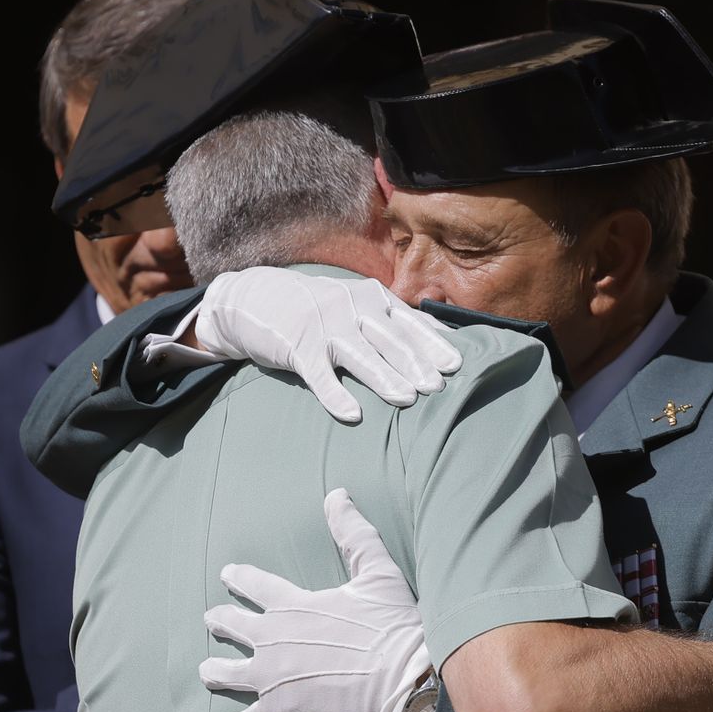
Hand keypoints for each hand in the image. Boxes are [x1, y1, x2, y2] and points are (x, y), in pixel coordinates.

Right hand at [193, 267, 462, 422]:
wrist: (255, 297)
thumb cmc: (318, 308)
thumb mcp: (356, 303)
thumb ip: (392, 319)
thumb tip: (441, 339)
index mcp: (371, 298)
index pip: (410, 322)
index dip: (433, 344)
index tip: (457, 365)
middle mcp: (350, 307)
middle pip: (389, 339)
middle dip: (415, 363)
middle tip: (437, 386)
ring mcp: (322, 326)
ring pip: (359, 355)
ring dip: (384, 377)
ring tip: (407, 399)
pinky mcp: (296, 346)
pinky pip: (319, 374)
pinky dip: (335, 394)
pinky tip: (352, 414)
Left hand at [199, 489, 430, 711]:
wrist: (404, 680)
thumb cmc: (394, 626)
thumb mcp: (377, 571)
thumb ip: (352, 533)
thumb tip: (336, 494)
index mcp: (293, 605)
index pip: (255, 585)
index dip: (239, 579)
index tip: (227, 575)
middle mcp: (273, 638)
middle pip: (233, 627)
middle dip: (220, 622)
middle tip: (211, 620)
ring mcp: (273, 676)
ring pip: (229, 674)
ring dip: (215, 672)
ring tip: (206, 672)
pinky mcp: (281, 710)